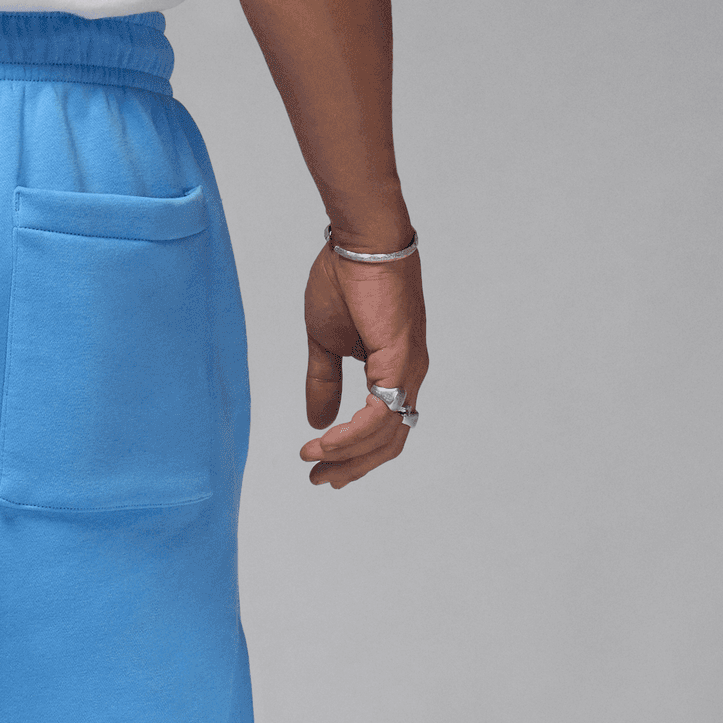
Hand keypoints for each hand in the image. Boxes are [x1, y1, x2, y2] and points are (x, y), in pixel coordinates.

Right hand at [298, 245, 427, 489]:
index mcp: (394, 370)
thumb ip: (323, 384)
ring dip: (347, 455)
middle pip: (388, 442)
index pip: (382, 429)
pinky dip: (352, 434)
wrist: (358, 241)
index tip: (320, 467)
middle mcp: (408, 374)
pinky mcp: (400, 359)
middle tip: (319, 480)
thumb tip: (318, 422)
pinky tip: (326, 441)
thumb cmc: (344, 280)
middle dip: (352, 466)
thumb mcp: (325, 344)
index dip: (353, 454)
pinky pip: (379, 414)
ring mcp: (408, 369)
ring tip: (314, 460)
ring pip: (385, 434)